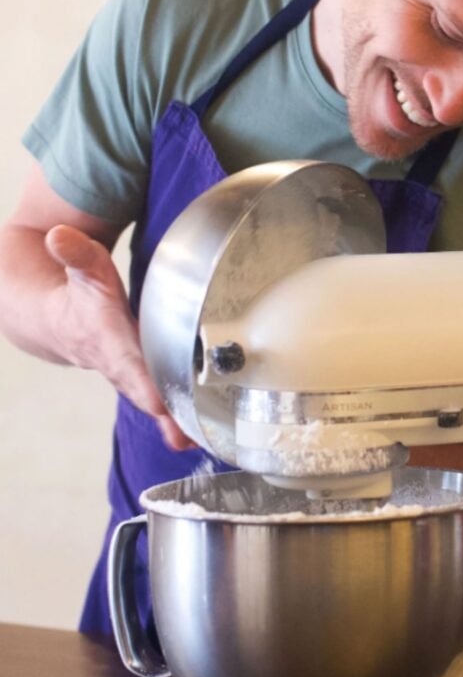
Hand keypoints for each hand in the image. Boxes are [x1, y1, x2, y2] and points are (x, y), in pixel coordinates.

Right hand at [44, 224, 193, 450]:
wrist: (53, 321)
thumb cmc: (80, 289)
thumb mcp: (81, 264)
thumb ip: (74, 252)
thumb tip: (58, 235)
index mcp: (104, 332)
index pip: (124, 358)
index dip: (140, 378)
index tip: (157, 400)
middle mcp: (114, 360)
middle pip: (139, 388)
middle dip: (160, 409)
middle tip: (184, 433)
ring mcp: (125, 375)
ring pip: (149, 401)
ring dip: (170, 423)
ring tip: (192, 442)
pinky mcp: (137, 380)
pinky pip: (156, 402)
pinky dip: (172, 421)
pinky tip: (194, 437)